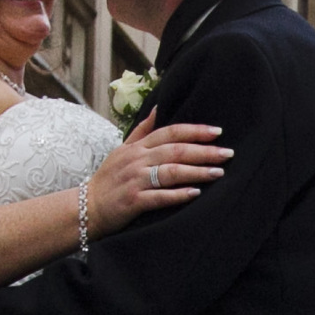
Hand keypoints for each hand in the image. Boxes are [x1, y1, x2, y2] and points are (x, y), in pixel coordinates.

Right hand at [84, 117, 228, 235]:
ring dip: (197, 171)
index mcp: (138, 147)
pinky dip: (178, 195)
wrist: (87, 207)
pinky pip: (159, 196)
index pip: (170, 132)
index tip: (217, 132)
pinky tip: (196, 194)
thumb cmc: (109, 179)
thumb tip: (158, 108)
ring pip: (171, 172)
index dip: (195, 131)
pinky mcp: (133, 201)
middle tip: (227, 153)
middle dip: (204, 151)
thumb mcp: (122, 150)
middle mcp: (137, 160)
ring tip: (218, 173)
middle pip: (175, 150)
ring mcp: (135, 180)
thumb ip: (142, 131)